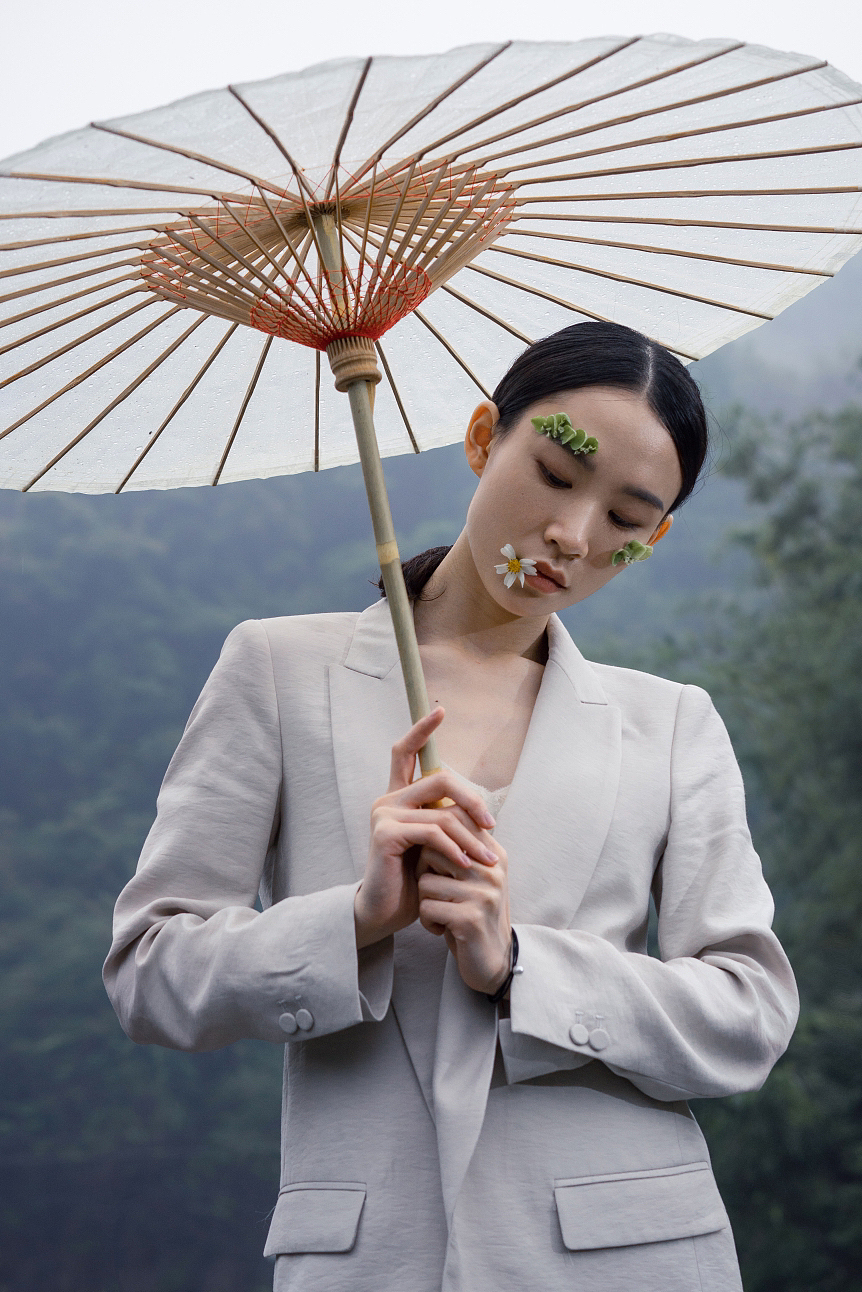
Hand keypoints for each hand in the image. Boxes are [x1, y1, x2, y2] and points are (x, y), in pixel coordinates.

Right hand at [354, 708, 498, 949]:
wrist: (385, 911)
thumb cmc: (413, 880)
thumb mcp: (435, 845)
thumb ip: (446, 821)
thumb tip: (480, 810)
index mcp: (399, 797)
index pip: (405, 752)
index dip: (421, 729)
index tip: (440, 709)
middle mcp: (388, 800)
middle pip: (439, 777)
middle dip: (472, 799)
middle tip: (492, 826)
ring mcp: (384, 814)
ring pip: (442, 811)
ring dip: (471, 837)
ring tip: (488, 860)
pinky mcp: (385, 833)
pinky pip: (432, 832)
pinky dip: (454, 848)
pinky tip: (465, 865)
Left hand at [417, 833, 511, 995]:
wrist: (493, 961)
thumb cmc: (474, 913)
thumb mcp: (474, 877)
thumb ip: (461, 848)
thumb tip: (434, 809)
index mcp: (494, 855)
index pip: (454, 825)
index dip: (432, 845)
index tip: (434, 868)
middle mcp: (493, 870)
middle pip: (433, 851)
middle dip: (425, 873)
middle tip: (436, 893)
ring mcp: (484, 894)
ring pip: (426, 881)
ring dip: (426, 901)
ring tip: (442, 913)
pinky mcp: (470, 918)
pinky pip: (427, 907)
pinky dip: (427, 921)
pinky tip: (442, 929)